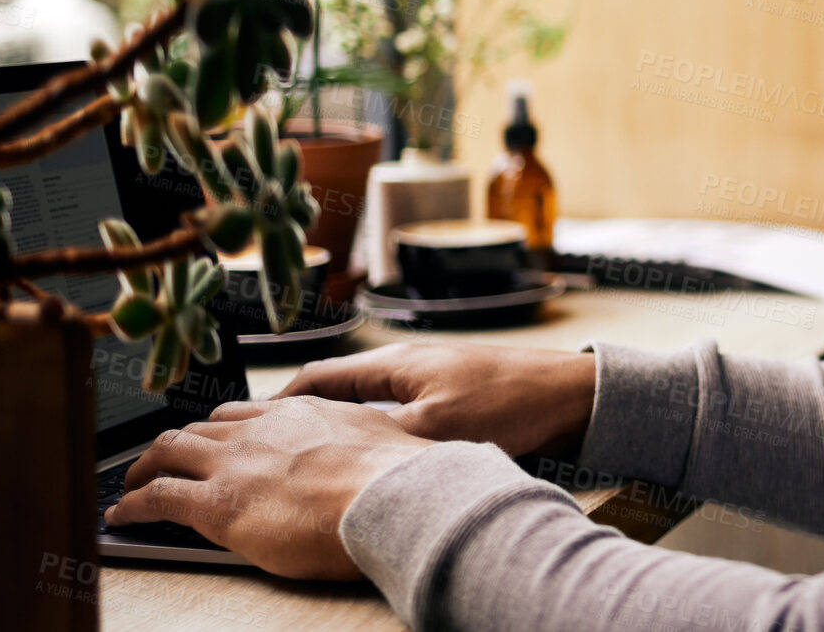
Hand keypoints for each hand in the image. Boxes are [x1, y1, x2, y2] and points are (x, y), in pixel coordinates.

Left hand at [104, 397, 431, 577]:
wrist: (389, 494)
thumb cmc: (396, 476)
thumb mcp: (379, 438)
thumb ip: (355, 440)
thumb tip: (362, 454)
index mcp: (301, 413)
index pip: (246, 414)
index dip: (222, 428)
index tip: (213, 438)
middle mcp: (262, 429)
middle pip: (204, 426)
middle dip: (179, 441)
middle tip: (164, 458)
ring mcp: (237, 463)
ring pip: (172, 450)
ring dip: (147, 466)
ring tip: (135, 481)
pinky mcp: (218, 503)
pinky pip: (159, 497)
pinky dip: (134, 503)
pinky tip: (122, 513)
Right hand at [278, 340, 596, 457]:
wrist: (573, 396)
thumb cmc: (512, 404)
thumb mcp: (440, 428)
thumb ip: (385, 437)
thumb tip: (334, 450)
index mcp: (397, 365)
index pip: (320, 376)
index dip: (281, 402)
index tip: (250, 427)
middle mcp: (410, 366)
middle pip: (339, 388)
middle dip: (303, 414)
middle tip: (272, 445)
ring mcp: (432, 381)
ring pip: (368, 403)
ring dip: (341, 425)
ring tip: (313, 456)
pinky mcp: (454, 399)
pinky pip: (397, 414)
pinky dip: (375, 433)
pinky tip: (375, 458)